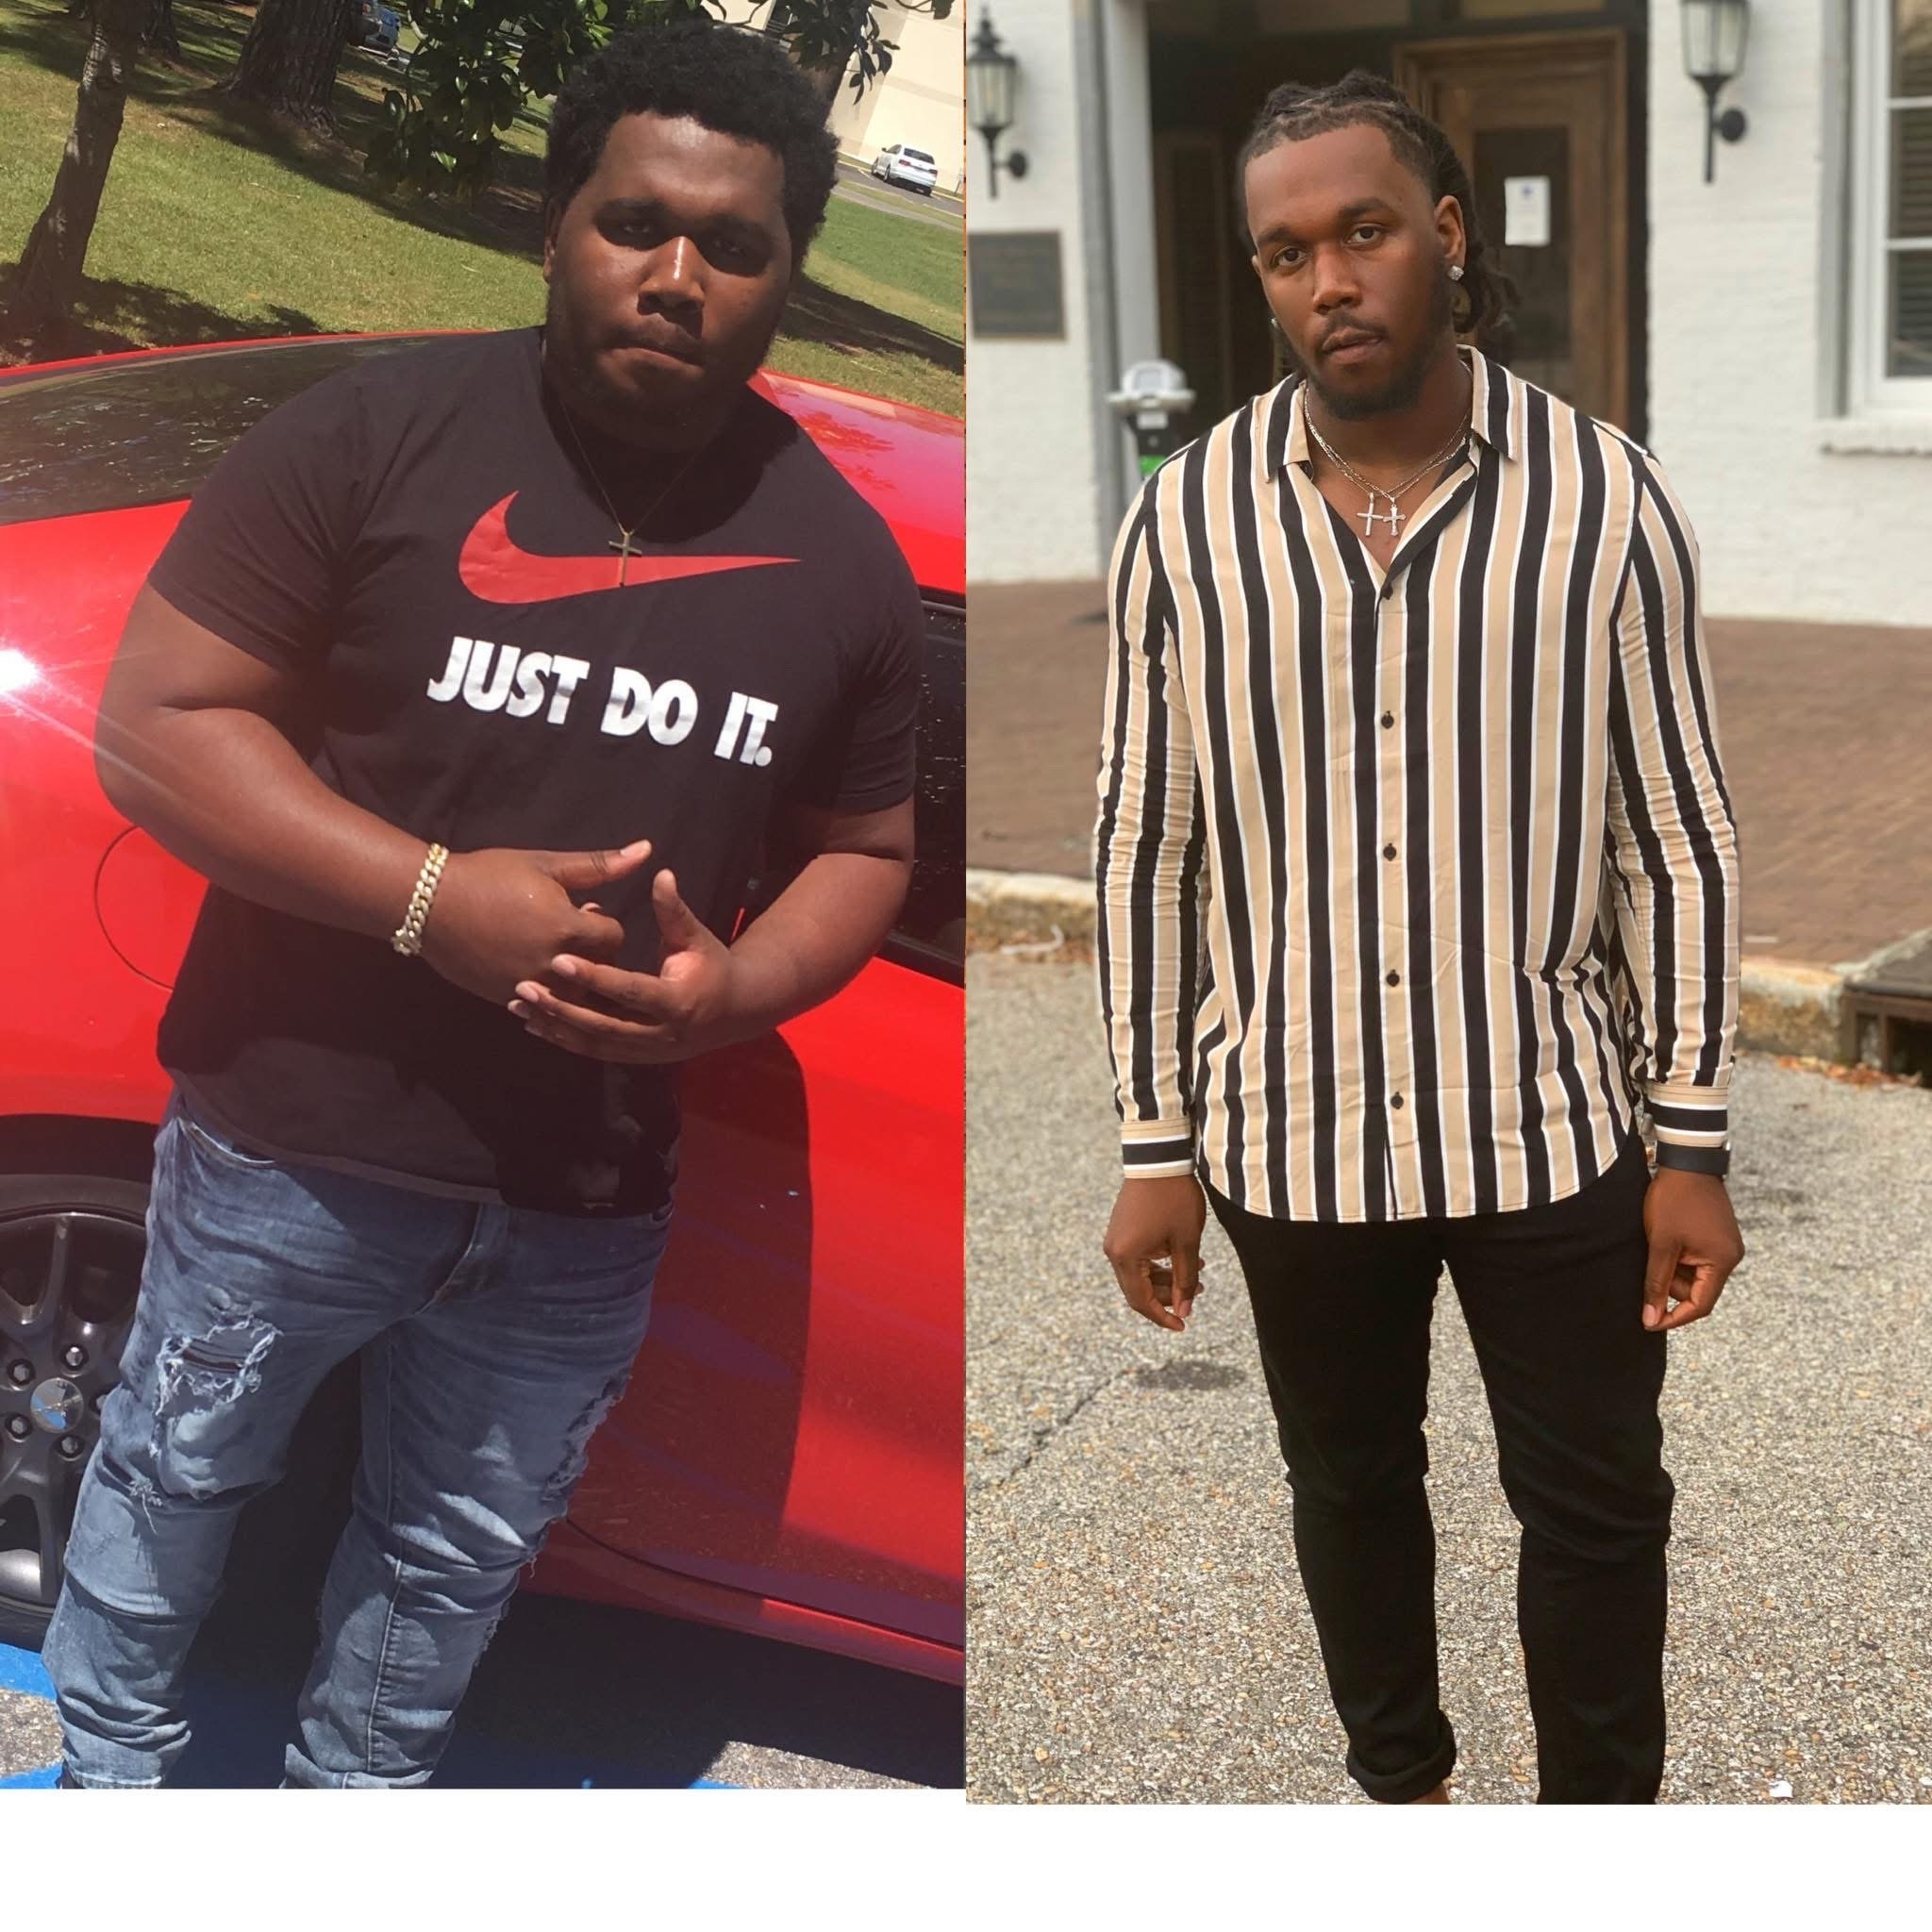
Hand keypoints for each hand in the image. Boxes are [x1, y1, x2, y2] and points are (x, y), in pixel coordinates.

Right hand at [418, 840, 650, 1003]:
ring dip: (572, 977)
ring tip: (551, 950)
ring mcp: (530, 987)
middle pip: (601, 970)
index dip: (602, 922)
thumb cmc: (490, 876)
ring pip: (575, 995)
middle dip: (594, 952)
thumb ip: (600, 865)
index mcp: (567, 928)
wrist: (429, 903)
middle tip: (567, 931)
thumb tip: (646, 849)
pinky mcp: (509, 999)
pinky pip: (545, 1006)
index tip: (583, 910)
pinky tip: (530, 965)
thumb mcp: (546, 865)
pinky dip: (546, 990)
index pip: (615, 936)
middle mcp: (553, 964)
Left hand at [510, 869, 742, 1064]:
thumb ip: (673, 911)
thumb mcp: (696, 938)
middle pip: (604, 1025)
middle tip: (525, 988)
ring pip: (594, 1044)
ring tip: (519, 1006)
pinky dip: (564, 1039)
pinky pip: (595, 1052)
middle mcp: (662, 1034)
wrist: (734, 1012)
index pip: (629, 990)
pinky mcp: (636, 1058)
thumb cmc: (713, 967)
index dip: (594, 977)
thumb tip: (661, 874)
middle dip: (562, 1008)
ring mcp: (647, 1052)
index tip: (559, 960)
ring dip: (556, 1027)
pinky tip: (536, 1024)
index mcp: (678, 1001)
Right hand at [1103, 1174, 1206, 1331]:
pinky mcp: (1122, 1229)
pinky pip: (1138, 1257)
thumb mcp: (1186, 1242)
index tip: (1183, 1326)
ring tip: (1198, 1273)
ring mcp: (1116, 1239)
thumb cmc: (1174, 1198)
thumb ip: (1186, 1279)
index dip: (1163, 1316)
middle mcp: (1114, 1250)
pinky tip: (1181, 1257)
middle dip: (1169, 1295)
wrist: (1159, 1158)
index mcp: (1125, 1256)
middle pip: (1139, 1289)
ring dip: (1166, 1278)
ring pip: (1140, 1273)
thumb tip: (1185, 1311)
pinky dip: (1159, 1263)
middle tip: (1199, 1292)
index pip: (1141, 1301)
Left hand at [1642, 1167, 1744, 1330]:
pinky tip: (1665, 1238)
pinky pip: (1695, 1257)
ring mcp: (1725, 1244)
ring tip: (1658, 1242)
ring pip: (1693, 1273)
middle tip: (1651, 1259)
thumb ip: (1656, 1283)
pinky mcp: (1716, 1234)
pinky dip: (1677, 1255)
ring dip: (1672, 1267)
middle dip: (1670, 1283)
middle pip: (1696, 1289)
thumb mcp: (1660, 1244)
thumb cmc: (1673, 1200)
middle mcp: (1730, 1256)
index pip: (1701, 1305)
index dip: (1674, 1317)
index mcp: (1722, 1262)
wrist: (1686, 1161)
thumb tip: (1650, 1317)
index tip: (1649, 1322)